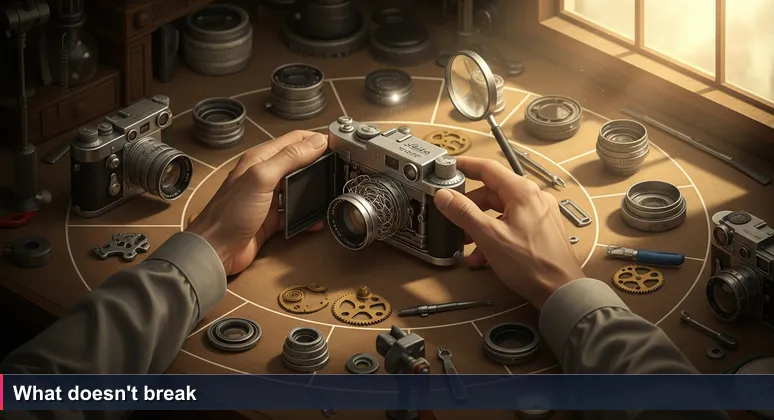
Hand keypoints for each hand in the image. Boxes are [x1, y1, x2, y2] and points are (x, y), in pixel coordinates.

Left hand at [187, 130, 327, 274]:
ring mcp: (268, 198)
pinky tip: (317, 221)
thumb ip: (289, 158)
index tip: (338, 144)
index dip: (316, 140)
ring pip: (298, 189)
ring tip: (334, 192)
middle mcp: (264, 175)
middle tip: (341, 167)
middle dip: (319, 164)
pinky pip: (294, 214)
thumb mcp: (262, 178)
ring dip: (315, 191)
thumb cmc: (232, 212)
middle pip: (298, 163)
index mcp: (260, 159)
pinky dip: (307, 217)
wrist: (216, 250)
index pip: (294, 140)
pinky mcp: (271, 219)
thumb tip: (316, 141)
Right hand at [433, 156, 584, 309]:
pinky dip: (495, 236)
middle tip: (452, 218)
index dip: (465, 166)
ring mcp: (539, 214)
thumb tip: (443, 195)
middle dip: (470, 207)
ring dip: (480, 226)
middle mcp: (533, 198)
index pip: (488, 168)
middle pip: (492, 193)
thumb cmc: (530, 263)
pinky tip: (483, 256)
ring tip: (466, 244)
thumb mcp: (489, 236)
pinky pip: (511, 225)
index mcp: (522, 192)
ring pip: (501, 212)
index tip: (448, 167)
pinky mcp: (541, 231)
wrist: (561, 291)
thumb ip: (464, 213)